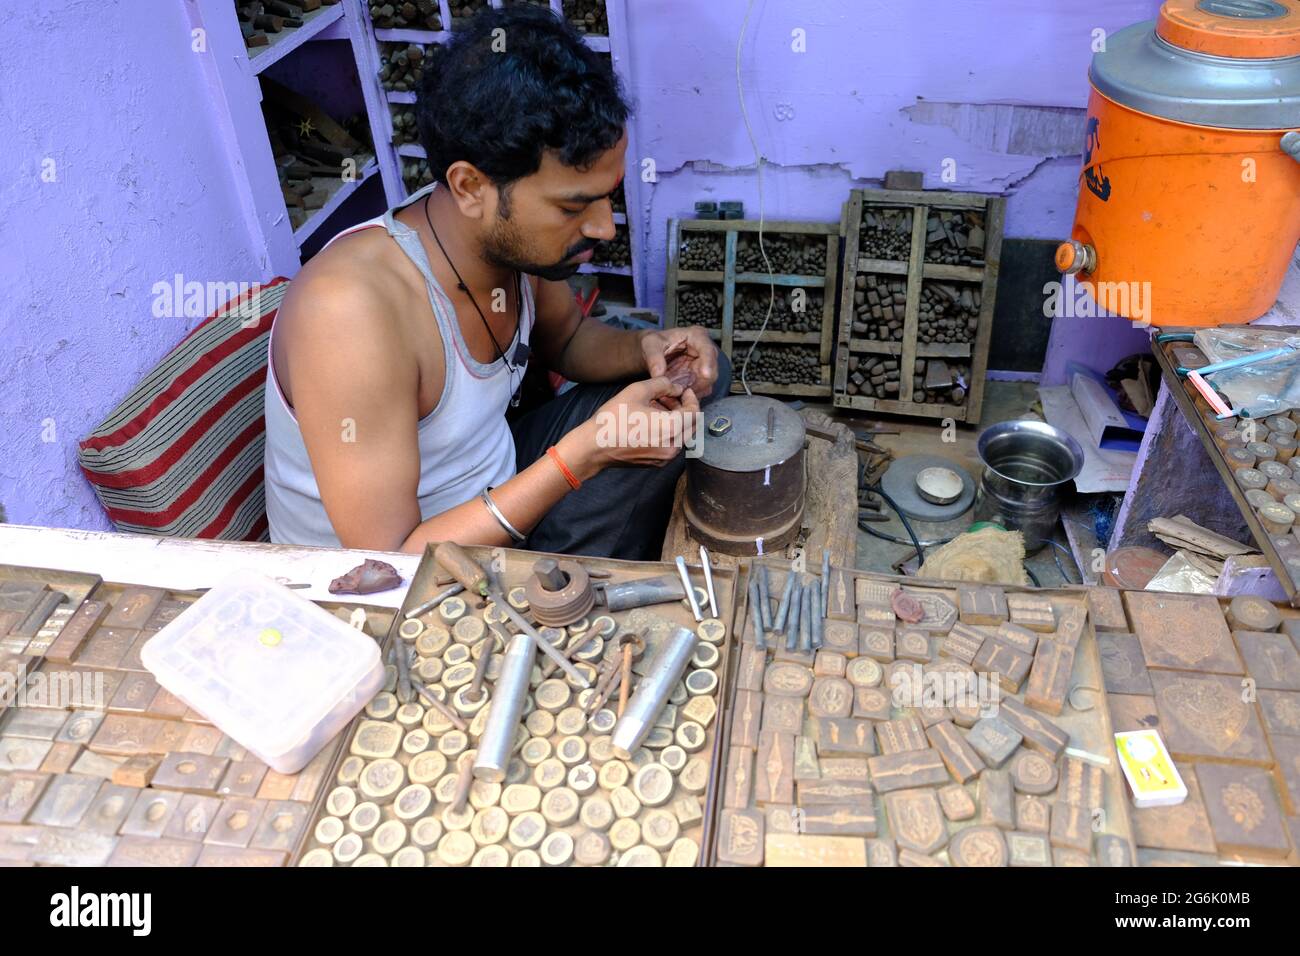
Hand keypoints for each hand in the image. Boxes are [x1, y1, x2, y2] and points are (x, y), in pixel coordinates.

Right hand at [561, 377, 700, 475]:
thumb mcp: (638, 391)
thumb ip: (662, 384)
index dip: (692, 398)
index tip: (684, 390)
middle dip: (684, 409)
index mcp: (672, 428)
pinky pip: (671, 444)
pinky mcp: (657, 463)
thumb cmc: (614, 418)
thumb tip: (676, 388)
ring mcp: (666, 458)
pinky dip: (668, 432)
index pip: (695, 412)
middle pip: (691, 425)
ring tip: (657, 408)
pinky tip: (652, 422)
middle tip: (670, 397)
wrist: (594, 447)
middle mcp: (673, 446)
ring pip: (682, 435)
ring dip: (676, 420)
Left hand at [639, 326, 718, 402]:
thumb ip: (654, 358)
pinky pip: (700, 391)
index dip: (708, 362)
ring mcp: (704, 366)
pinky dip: (689, 395)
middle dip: (698, 383)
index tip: (705, 374)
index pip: (708, 349)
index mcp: (697, 336)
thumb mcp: (650, 344)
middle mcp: (705, 351)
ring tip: (675, 394)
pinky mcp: (699, 379)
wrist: (653, 351)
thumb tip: (659, 374)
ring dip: (692, 391)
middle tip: (682, 391)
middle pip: (712, 370)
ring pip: (707, 384)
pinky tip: (677, 396)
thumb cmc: (655, 342)